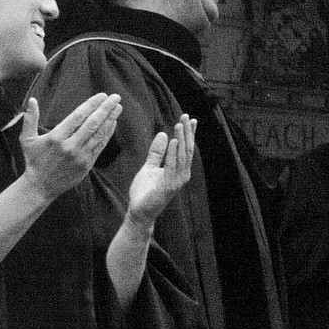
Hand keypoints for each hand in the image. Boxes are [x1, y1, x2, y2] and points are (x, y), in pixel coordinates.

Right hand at [20, 94, 122, 201]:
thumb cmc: (34, 160)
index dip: (92, 104)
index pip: (78, 116)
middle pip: (92, 123)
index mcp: (56, 137)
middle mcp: (70, 146)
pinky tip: (113, 123)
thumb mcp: (27, 139)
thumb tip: (32, 100)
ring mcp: (80, 156)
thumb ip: (30, 119)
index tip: (102, 95)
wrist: (40, 186)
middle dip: (106, 109)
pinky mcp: (87, 164)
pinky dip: (108, 133)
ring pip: (99, 134)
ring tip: (118, 107)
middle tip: (116, 97)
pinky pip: (100, 146)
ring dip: (110, 119)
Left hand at [126, 115, 196, 230]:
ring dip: (181, 139)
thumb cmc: (145, 192)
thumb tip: (164, 134)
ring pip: (182, 156)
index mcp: (179, 169)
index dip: (189, 133)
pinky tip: (173, 141)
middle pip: (187, 149)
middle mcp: (182, 174)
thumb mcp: (149, 167)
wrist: (138, 212)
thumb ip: (156, 152)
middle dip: (187, 132)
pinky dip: (173, 153)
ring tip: (179, 124)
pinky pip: (172, 166)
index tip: (190, 118)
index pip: (186, 148)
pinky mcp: (168, 186)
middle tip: (185, 116)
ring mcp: (177, 181)